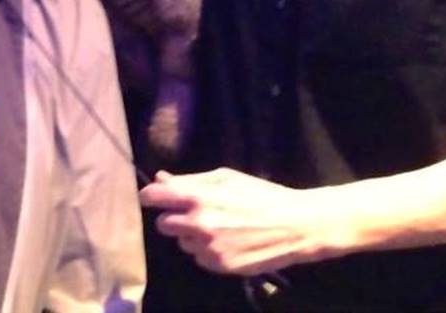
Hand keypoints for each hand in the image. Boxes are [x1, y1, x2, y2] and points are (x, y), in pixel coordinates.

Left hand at [140, 167, 343, 275]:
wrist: (295, 226)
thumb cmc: (260, 195)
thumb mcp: (225, 178)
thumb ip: (189, 180)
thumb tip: (161, 178)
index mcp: (197, 197)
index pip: (152, 197)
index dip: (150, 197)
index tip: (153, 198)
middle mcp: (198, 224)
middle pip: (162, 225)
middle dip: (172, 218)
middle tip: (189, 215)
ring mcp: (209, 248)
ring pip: (181, 243)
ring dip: (191, 236)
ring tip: (217, 228)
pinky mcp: (220, 266)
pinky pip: (199, 258)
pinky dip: (206, 251)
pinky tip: (226, 242)